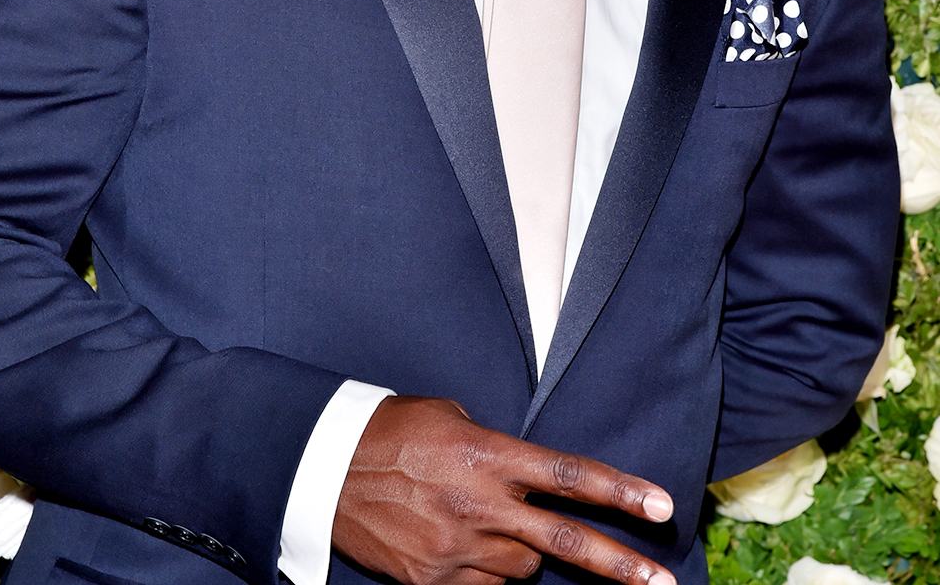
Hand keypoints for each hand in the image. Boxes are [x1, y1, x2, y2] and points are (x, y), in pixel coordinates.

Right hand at [332, 397, 675, 584]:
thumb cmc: (394, 431)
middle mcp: (479, 505)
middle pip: (563, 540)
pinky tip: (459, 542)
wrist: (326, 469)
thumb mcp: (451, 420)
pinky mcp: (433, 581)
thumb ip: (497, 450)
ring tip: (489, 522)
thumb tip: (529, 479)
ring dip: (522, 550)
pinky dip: (486, 569)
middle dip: (619, 565)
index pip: (568, 476)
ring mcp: (456, 550)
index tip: (661, 506)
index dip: (619, 492)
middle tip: (663, 584)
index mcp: (488, 456)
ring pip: (523, 567)